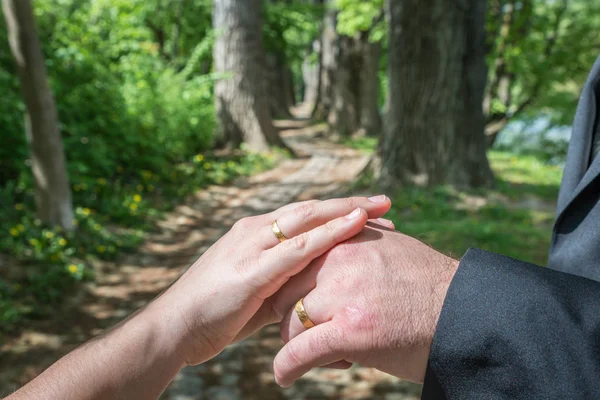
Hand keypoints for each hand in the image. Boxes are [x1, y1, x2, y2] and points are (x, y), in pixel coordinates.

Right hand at [148, 196, 391, 365]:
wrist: (173, 329)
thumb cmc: (212, 315)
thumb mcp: (254, 295)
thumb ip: (280, 287)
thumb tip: (309, 294)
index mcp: (252, 234)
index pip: (302, 216)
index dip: (336, 211)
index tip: (370, 212)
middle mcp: (253, 232)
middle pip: (310, 209)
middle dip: (349, 203)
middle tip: (385, 201)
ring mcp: (252, 247)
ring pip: (308, 219)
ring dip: (347, 210)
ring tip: (380, 206)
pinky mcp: (253, 271)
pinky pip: (299, 248)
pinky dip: (330, 233)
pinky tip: (355, 223)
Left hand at [272, 224, 458, 386]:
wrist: (465, 312)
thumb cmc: (427, 284)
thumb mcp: (387, 246)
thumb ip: (355, 240)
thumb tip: (338, 234)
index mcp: (344, 239)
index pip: (295, 263)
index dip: (291, 289)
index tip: (293, 305)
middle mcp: (338, 261)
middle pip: (286, 294)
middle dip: (293, 316)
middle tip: (314, 332)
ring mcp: (342, 296)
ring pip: (291, 323)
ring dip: (301, 343)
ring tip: (330, 352)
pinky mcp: (349, 331)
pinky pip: (300, 352)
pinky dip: (287, 366)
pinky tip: (284, 376)